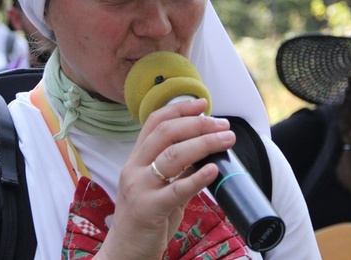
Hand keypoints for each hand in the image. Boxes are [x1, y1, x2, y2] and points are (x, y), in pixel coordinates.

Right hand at [97, 98, 234, 259]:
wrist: (125, 253)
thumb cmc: (145, 219)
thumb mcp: (157, 187)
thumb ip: (176, 170)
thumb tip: (206, 152)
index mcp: (135, 160)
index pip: (154, 123)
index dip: (179, 110)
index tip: (203, 104)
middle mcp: (134, 169)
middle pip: (166, 134)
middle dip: (197, 124)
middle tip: (222, 124)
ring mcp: (139, 188)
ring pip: (173, 155)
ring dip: (204, 143)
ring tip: (226, 139)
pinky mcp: (148, 209)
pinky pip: (176, 189)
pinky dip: (197, 177)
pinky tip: (213, 168)